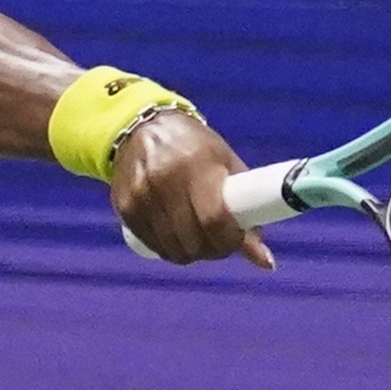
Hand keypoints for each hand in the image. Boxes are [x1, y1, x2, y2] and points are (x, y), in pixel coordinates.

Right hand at [112, 105, 274, 270]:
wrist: (142, 127)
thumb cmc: (194, 147)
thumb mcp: (226, 165)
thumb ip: (247, 210)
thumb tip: (266, 263)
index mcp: (196, 164)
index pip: (214, 218)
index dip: (229, 240)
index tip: (236, 240)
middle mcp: (164, 179)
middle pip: (193, 240)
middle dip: (213, 250)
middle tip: (220, 243)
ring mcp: (140, 195)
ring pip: (172, 248)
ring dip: (191, 253)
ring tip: (199, 239)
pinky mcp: (124, 206)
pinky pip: (152, 244)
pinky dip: (169, 248)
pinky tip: (176, 236)